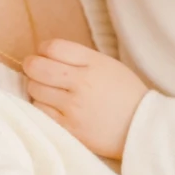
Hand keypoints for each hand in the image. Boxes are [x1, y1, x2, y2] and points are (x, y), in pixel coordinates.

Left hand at [23, 40, 148, 159]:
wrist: (142, 127)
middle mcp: (81, 83)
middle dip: (32, 65)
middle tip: (37, 70)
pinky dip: (41, 106)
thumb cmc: (124, 93)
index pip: (52, 47)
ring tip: (48, 90)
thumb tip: (46, 55)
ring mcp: (73, 107)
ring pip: (34, 89)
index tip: (46, 55)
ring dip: (36, 87)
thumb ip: (79, 58)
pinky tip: (52, 106)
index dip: (43, 49)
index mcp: (93, 63)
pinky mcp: (69, 127)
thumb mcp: (108, 65)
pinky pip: (40, 111)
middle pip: (37, 67)